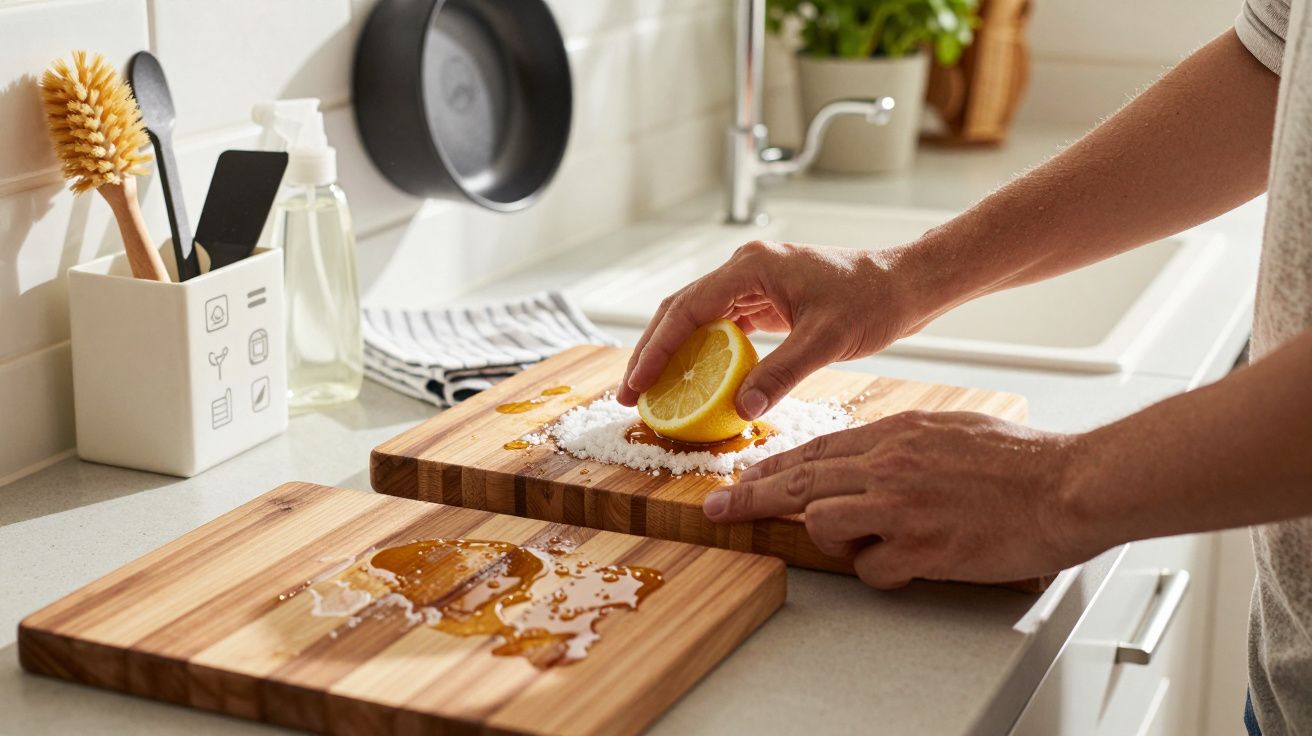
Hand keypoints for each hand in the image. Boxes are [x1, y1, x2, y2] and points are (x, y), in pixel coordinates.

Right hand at [617, 241, 920, 419]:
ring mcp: (754, 283)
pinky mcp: (767, 300)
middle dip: (652, 353)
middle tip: (630, 394)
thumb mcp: (826, 341)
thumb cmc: (873, 301)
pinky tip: (695, 382)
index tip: (637, 384)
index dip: (656, 350)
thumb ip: (781, 373)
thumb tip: (741, 408)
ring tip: (654, 392)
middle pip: (680, 310)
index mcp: (751, 267)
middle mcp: (746, 269)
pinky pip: (722, 327)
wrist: (906, 285)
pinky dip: (703, 354)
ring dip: (674, 354)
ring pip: (697, 318)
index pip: (686, 309)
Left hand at [703, 411, 1101, 588]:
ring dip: (832, 539)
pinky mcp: (921, 548)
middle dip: (750, 499)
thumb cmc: (1021, 460)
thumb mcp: (951, 429)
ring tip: (866, 541)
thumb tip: (872, 458)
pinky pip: (872, 569)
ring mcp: (901, 508)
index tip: (743, 479)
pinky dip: (881, 571)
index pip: (814, 450)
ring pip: (823, 524)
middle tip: (718, 511)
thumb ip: (903, 443)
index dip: (772, 467)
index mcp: (895, 435)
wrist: (1068, 484)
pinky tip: (906, 564)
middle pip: (799, 484)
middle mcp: (889, 466)